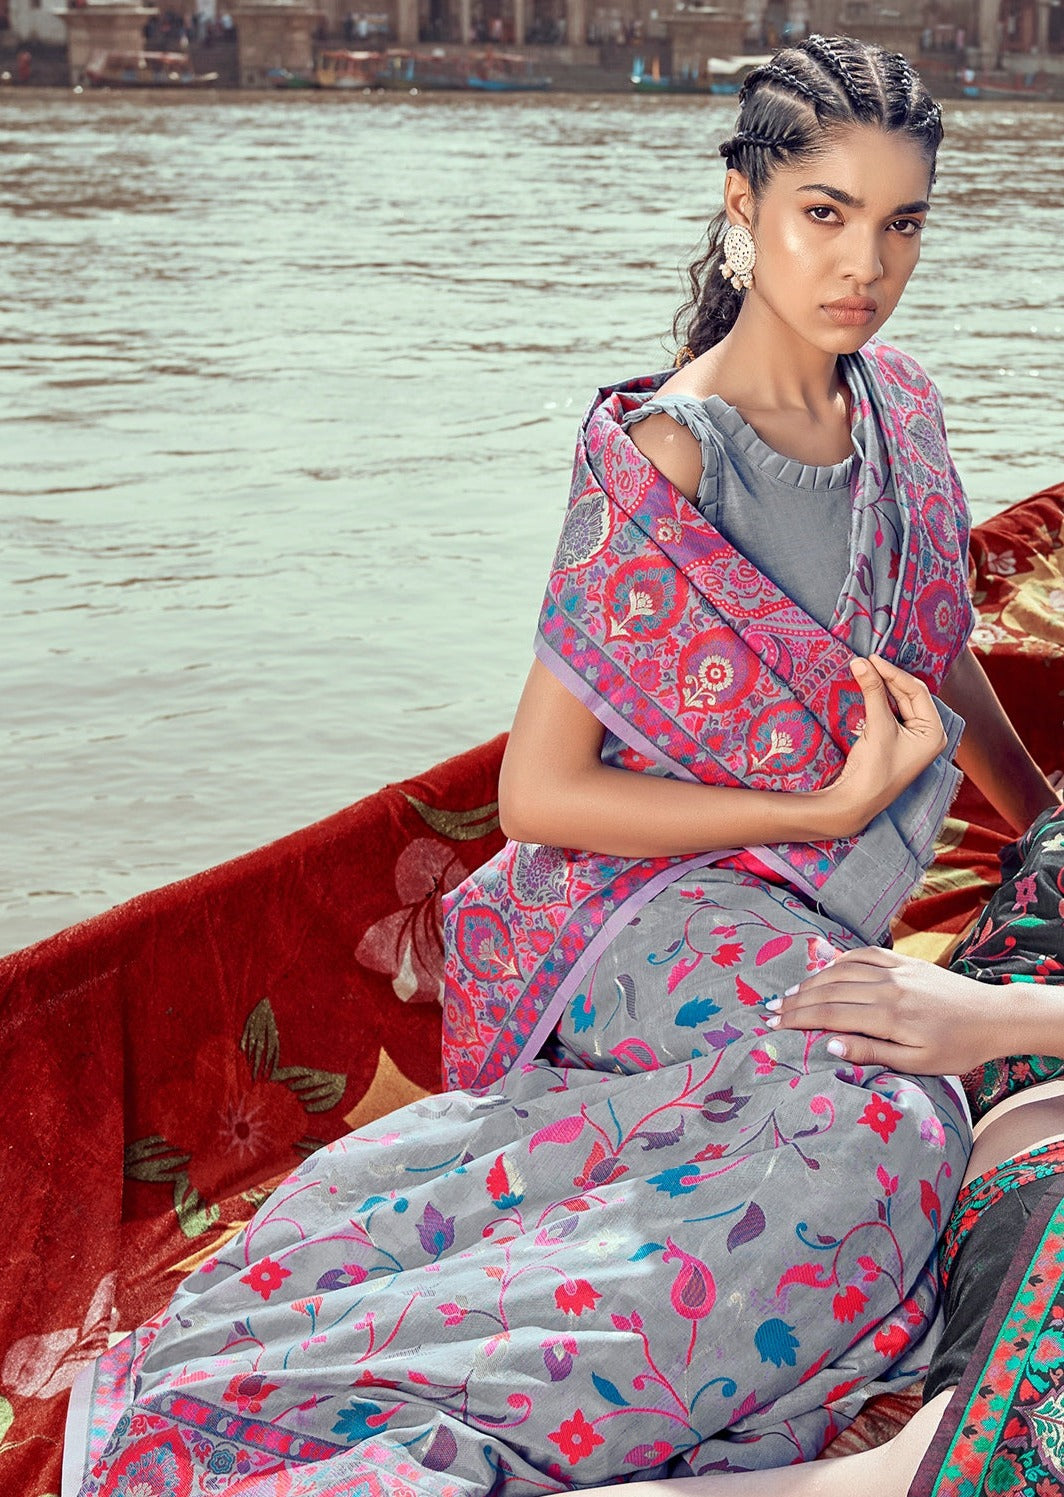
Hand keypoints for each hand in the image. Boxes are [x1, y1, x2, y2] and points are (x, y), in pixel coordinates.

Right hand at [764, 947, 1005, 1074]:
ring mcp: (895, 970)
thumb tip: (829, 1046)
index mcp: (888, 1015)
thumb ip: (872, 1052)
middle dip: (795, 1001)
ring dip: (811, 981)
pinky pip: (864, 955)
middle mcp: (887, 987)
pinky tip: (825, 969)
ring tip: (788, 994)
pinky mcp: (905, 961)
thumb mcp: (917, 1062)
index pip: (830, 1014)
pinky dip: (839, 960)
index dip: (797, 1019)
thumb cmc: (958, 1047)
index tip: (772, 1026)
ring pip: (841, 970)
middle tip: (769, 1011)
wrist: (993, 1016)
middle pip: (829, 991)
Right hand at [817, 655, 947, 838]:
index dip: (894, 673)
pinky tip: (867, 687)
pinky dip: (878, 700)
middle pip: (909, 696)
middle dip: (888, 679)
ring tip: (864, 670)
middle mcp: (928, 734)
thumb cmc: (875, 769)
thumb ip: (872, 691)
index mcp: (934, 732)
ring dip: (882, 687)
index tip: (873, 659)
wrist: (856, 802)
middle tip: (866, 661)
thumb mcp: (877, 726)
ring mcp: (912, 739)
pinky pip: (890, 713)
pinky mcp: (896, 742)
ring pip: (898, 703)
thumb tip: (861, 662)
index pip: (917, 691)